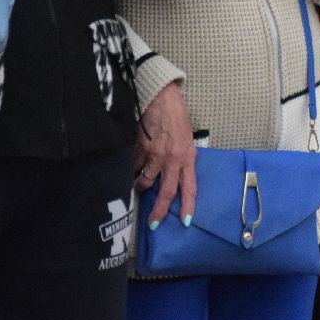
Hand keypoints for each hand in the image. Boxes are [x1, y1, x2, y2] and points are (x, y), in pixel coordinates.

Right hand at [137, 81, 196, 229]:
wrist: (162, 96)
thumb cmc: (176, 115)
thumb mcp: (186, 138)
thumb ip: (181, 156)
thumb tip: (174, 173)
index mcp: (188, 156)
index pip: (190, 186)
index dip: (188, 205)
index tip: (186, 221)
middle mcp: (173, 159)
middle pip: (167, 191)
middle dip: (160, 210)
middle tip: (153, 223)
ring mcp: (155, 155)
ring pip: (146, 180)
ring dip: (141, 188)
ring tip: (138, 189)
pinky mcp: (140, 148)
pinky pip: (134, 165)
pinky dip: (131, 169)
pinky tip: (129, 168)